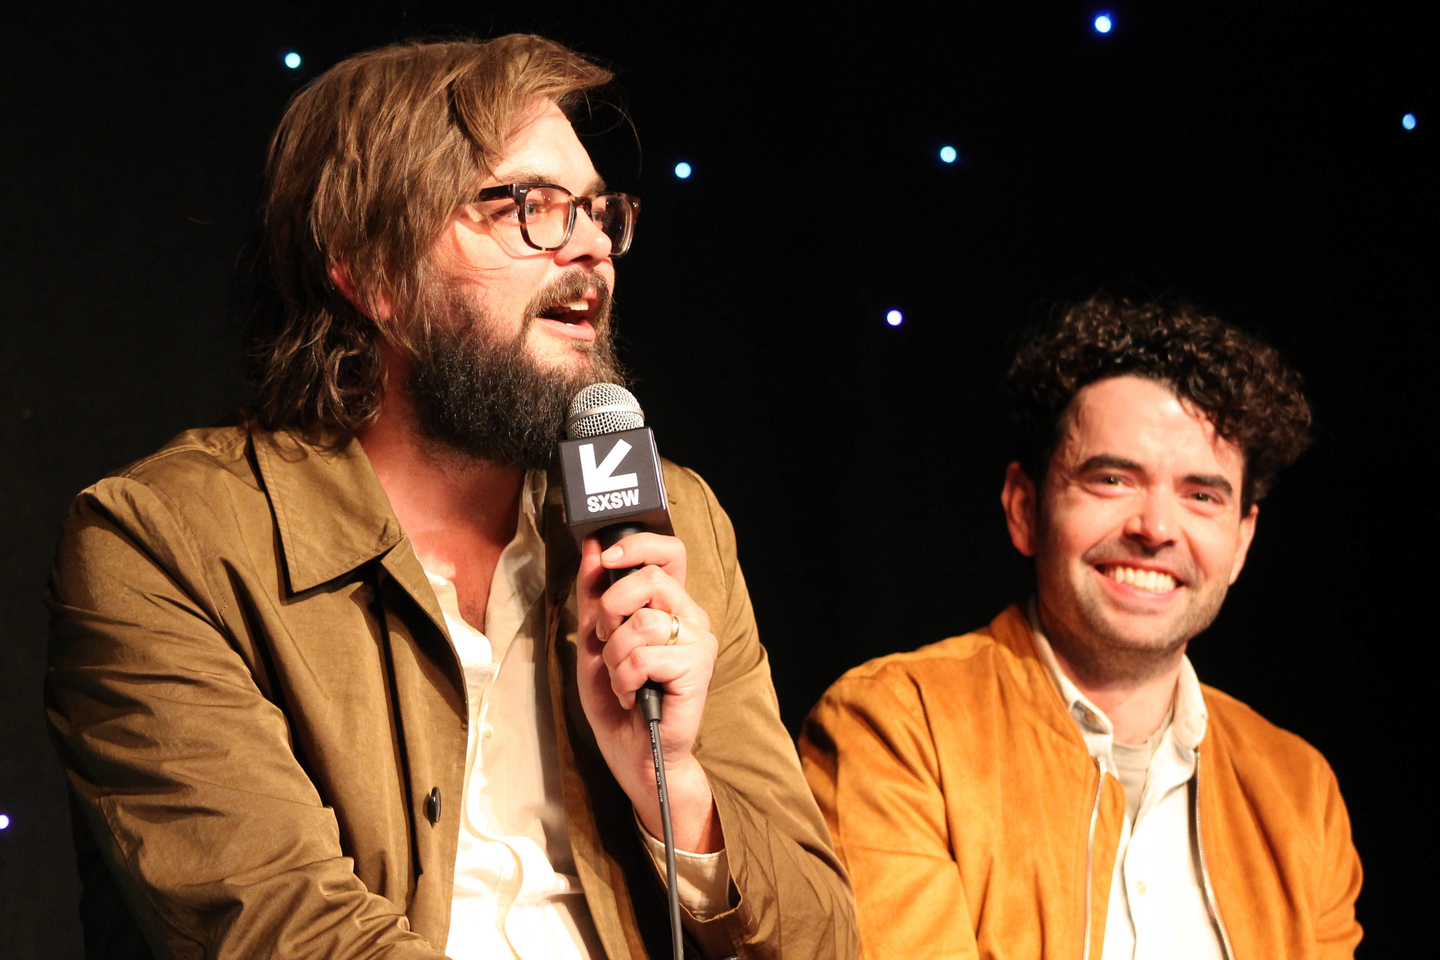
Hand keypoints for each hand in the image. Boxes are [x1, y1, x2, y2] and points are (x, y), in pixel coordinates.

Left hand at [577, 531, 722, 851]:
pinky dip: (625, 678)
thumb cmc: (618, 700)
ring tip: (620, 679)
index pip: (670, 551)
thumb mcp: (594, 641)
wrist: (634, 754)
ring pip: (642, 622)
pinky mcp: (696, 669)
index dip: (638, 544)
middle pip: (650, 579)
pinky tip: (633, 694)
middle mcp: (691, 617)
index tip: (606, 557)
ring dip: (615, 656)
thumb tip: (593, 547)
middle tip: (607, 642)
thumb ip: (594, 595)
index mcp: (670, 605)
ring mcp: (698, 642)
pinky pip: (644, 655)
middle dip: (610, 610)